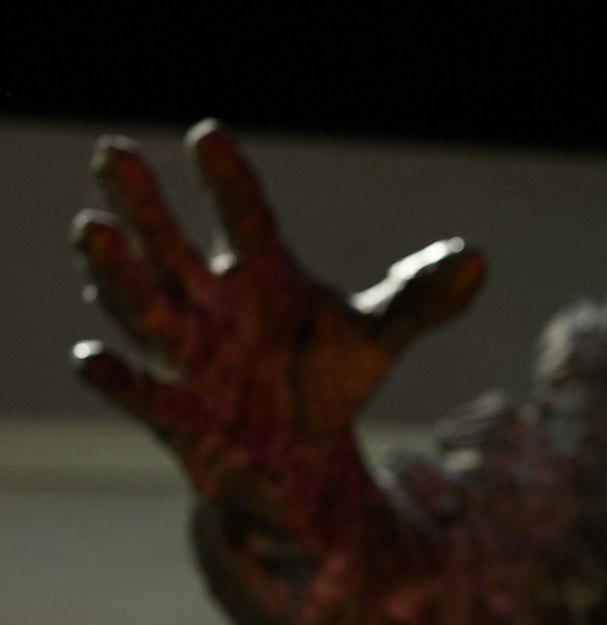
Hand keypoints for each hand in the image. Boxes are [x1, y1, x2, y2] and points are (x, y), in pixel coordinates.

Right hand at [69, 120, 485, 509]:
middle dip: (144, 206)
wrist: (299, 465)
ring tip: (93, 231)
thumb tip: (477, 257)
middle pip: (171, 248)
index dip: (227, 179)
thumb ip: (420, 299)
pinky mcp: (181, 418)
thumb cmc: (323, 381)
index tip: (207, 136)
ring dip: (116, 275)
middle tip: (115, 152)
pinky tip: (89, 360)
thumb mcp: (374, 337)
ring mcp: (190, 359)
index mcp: (260, 277)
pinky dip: (117, 379)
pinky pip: (142, 394)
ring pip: (143, 309)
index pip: (244, 217)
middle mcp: (213, 308)